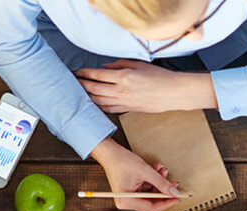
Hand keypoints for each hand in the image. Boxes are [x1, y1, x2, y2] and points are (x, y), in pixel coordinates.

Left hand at [76, 60, 213, 113]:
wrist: (174, 93)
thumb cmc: (159, 77)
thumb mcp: (139, 64)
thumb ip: (119, 64)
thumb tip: (105, 67)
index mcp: (123, 76)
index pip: (97, 75)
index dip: (84, 73)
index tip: (76, 72)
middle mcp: (121, 90)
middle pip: (94, 89)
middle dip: (81, 86)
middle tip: (72, 83)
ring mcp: (125, 102)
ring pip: (99, 101)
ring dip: (87, 97)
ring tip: (78, 94)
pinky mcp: (129, 109)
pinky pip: (109, 109)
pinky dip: (99, 106)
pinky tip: (93, 104)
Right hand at [91, 138, 181, 210]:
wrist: (109, 151)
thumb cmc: (120, 161)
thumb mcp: (145, 172)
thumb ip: (161, 183)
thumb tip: (173, 192)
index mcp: (126, 201)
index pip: (151, 207)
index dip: (166, 202)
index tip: (176, 198)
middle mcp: (127, 201)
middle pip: (152, 201)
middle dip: (163, 191)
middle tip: (174, 186)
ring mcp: (129, 196)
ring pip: (151, 193)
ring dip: (159, 183)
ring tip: (163, 172)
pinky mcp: (131, 190)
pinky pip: (147, 188)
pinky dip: (153, 180)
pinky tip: (157, 171)